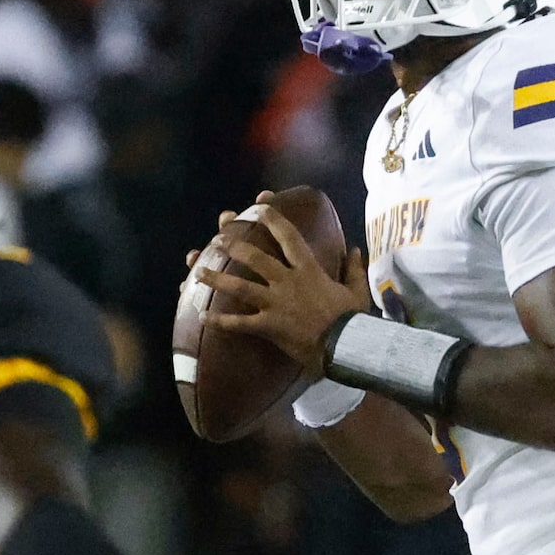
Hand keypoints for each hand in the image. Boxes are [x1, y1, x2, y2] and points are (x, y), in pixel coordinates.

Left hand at [202, 197, 367, 374]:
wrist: (345, 346)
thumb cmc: (352, 319)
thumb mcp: (357, 291)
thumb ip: (354, 269)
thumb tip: (356, 250)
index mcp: (309, 270)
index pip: (289, 237)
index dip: (273, 220)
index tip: (260, 207)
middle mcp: (288, 282)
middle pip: (256, 258)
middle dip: (234, 246)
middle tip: (218, 239)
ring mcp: (276, 303)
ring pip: (240, 286)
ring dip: (217, 279)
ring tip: (197, 273)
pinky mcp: (269, 326)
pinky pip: (240, 323)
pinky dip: (220, 320)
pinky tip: (202, 316)